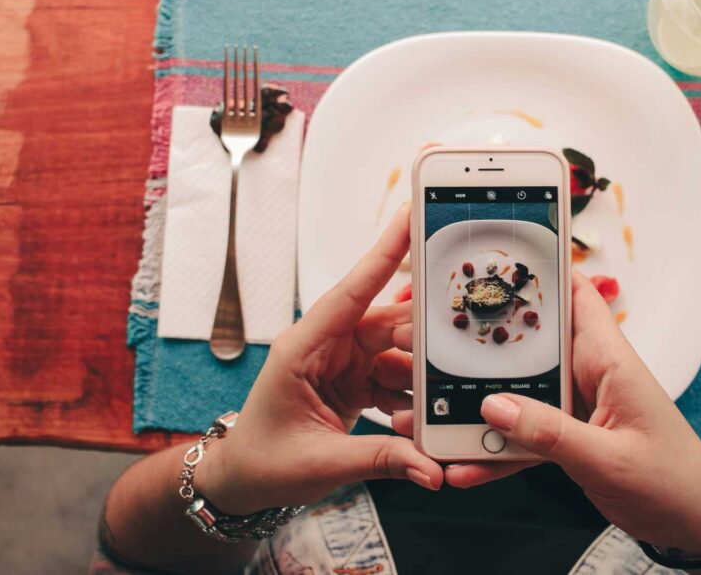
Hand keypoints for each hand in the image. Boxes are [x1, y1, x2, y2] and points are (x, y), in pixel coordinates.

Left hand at [199, 205, 442, 514]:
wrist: (243, 482)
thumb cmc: (263, 462)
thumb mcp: (321, 463)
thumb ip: (381, 460)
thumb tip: (431, 467)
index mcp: (303, 347)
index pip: (350, 293)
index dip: (383, 254)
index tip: (411, 217)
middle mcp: (326, 346)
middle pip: (387, 324)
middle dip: (424, 337)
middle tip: (457, 351)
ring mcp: (343, 362)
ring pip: (399, 352)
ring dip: (420, 378)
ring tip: (436, 404)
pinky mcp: (355, 380)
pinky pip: (396, 378)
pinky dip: (413, 398)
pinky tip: (420, 419)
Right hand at [417, 271, 700, 554]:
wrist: (695, 523)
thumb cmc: (673, 482)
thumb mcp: (609, 459)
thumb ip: (552, 434)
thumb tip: (495, 407)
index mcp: (609, 361)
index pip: (576, 296)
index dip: (541, 270)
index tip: (494, 257)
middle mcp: (590, 375)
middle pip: (531, 343)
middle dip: (485, 343)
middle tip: (434, 342)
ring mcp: (577, 406)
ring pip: (519, 392)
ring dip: (481, 407)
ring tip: (435, 416)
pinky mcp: (569, 436)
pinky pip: (524, 435)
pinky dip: (497, 450)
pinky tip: (468, 465)